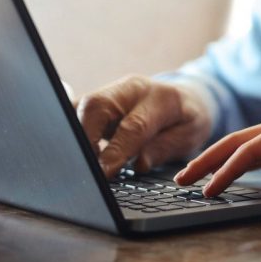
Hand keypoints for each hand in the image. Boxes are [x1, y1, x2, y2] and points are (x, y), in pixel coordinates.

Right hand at [76, 75, 212, 177]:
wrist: (184, 97)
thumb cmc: (186, 119)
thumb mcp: (190, 136)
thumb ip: (165, 148)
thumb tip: (140, 164)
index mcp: (161, 97)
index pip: (133, 125)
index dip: (116, 150)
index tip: (104, 172)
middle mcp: (131, 89)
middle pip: (97, 106)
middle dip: (85, 138)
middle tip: (86, 168)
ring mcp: (111, 92)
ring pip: (80, 107)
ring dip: (74, 135)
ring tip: (78, 163)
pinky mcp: (96, 101)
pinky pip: (74, 111)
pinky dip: (70, 131)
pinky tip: (72, 151)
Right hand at [174, 111, 260, 196]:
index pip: (251, 149)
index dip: (227, 170)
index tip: (209, 190)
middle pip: (237, 141)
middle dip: (208, 159)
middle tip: (180, 179)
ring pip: (244, 145)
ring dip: (218, 160)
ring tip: (194, 177)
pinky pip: (258, 153)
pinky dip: (237, 162)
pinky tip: (226, 172)